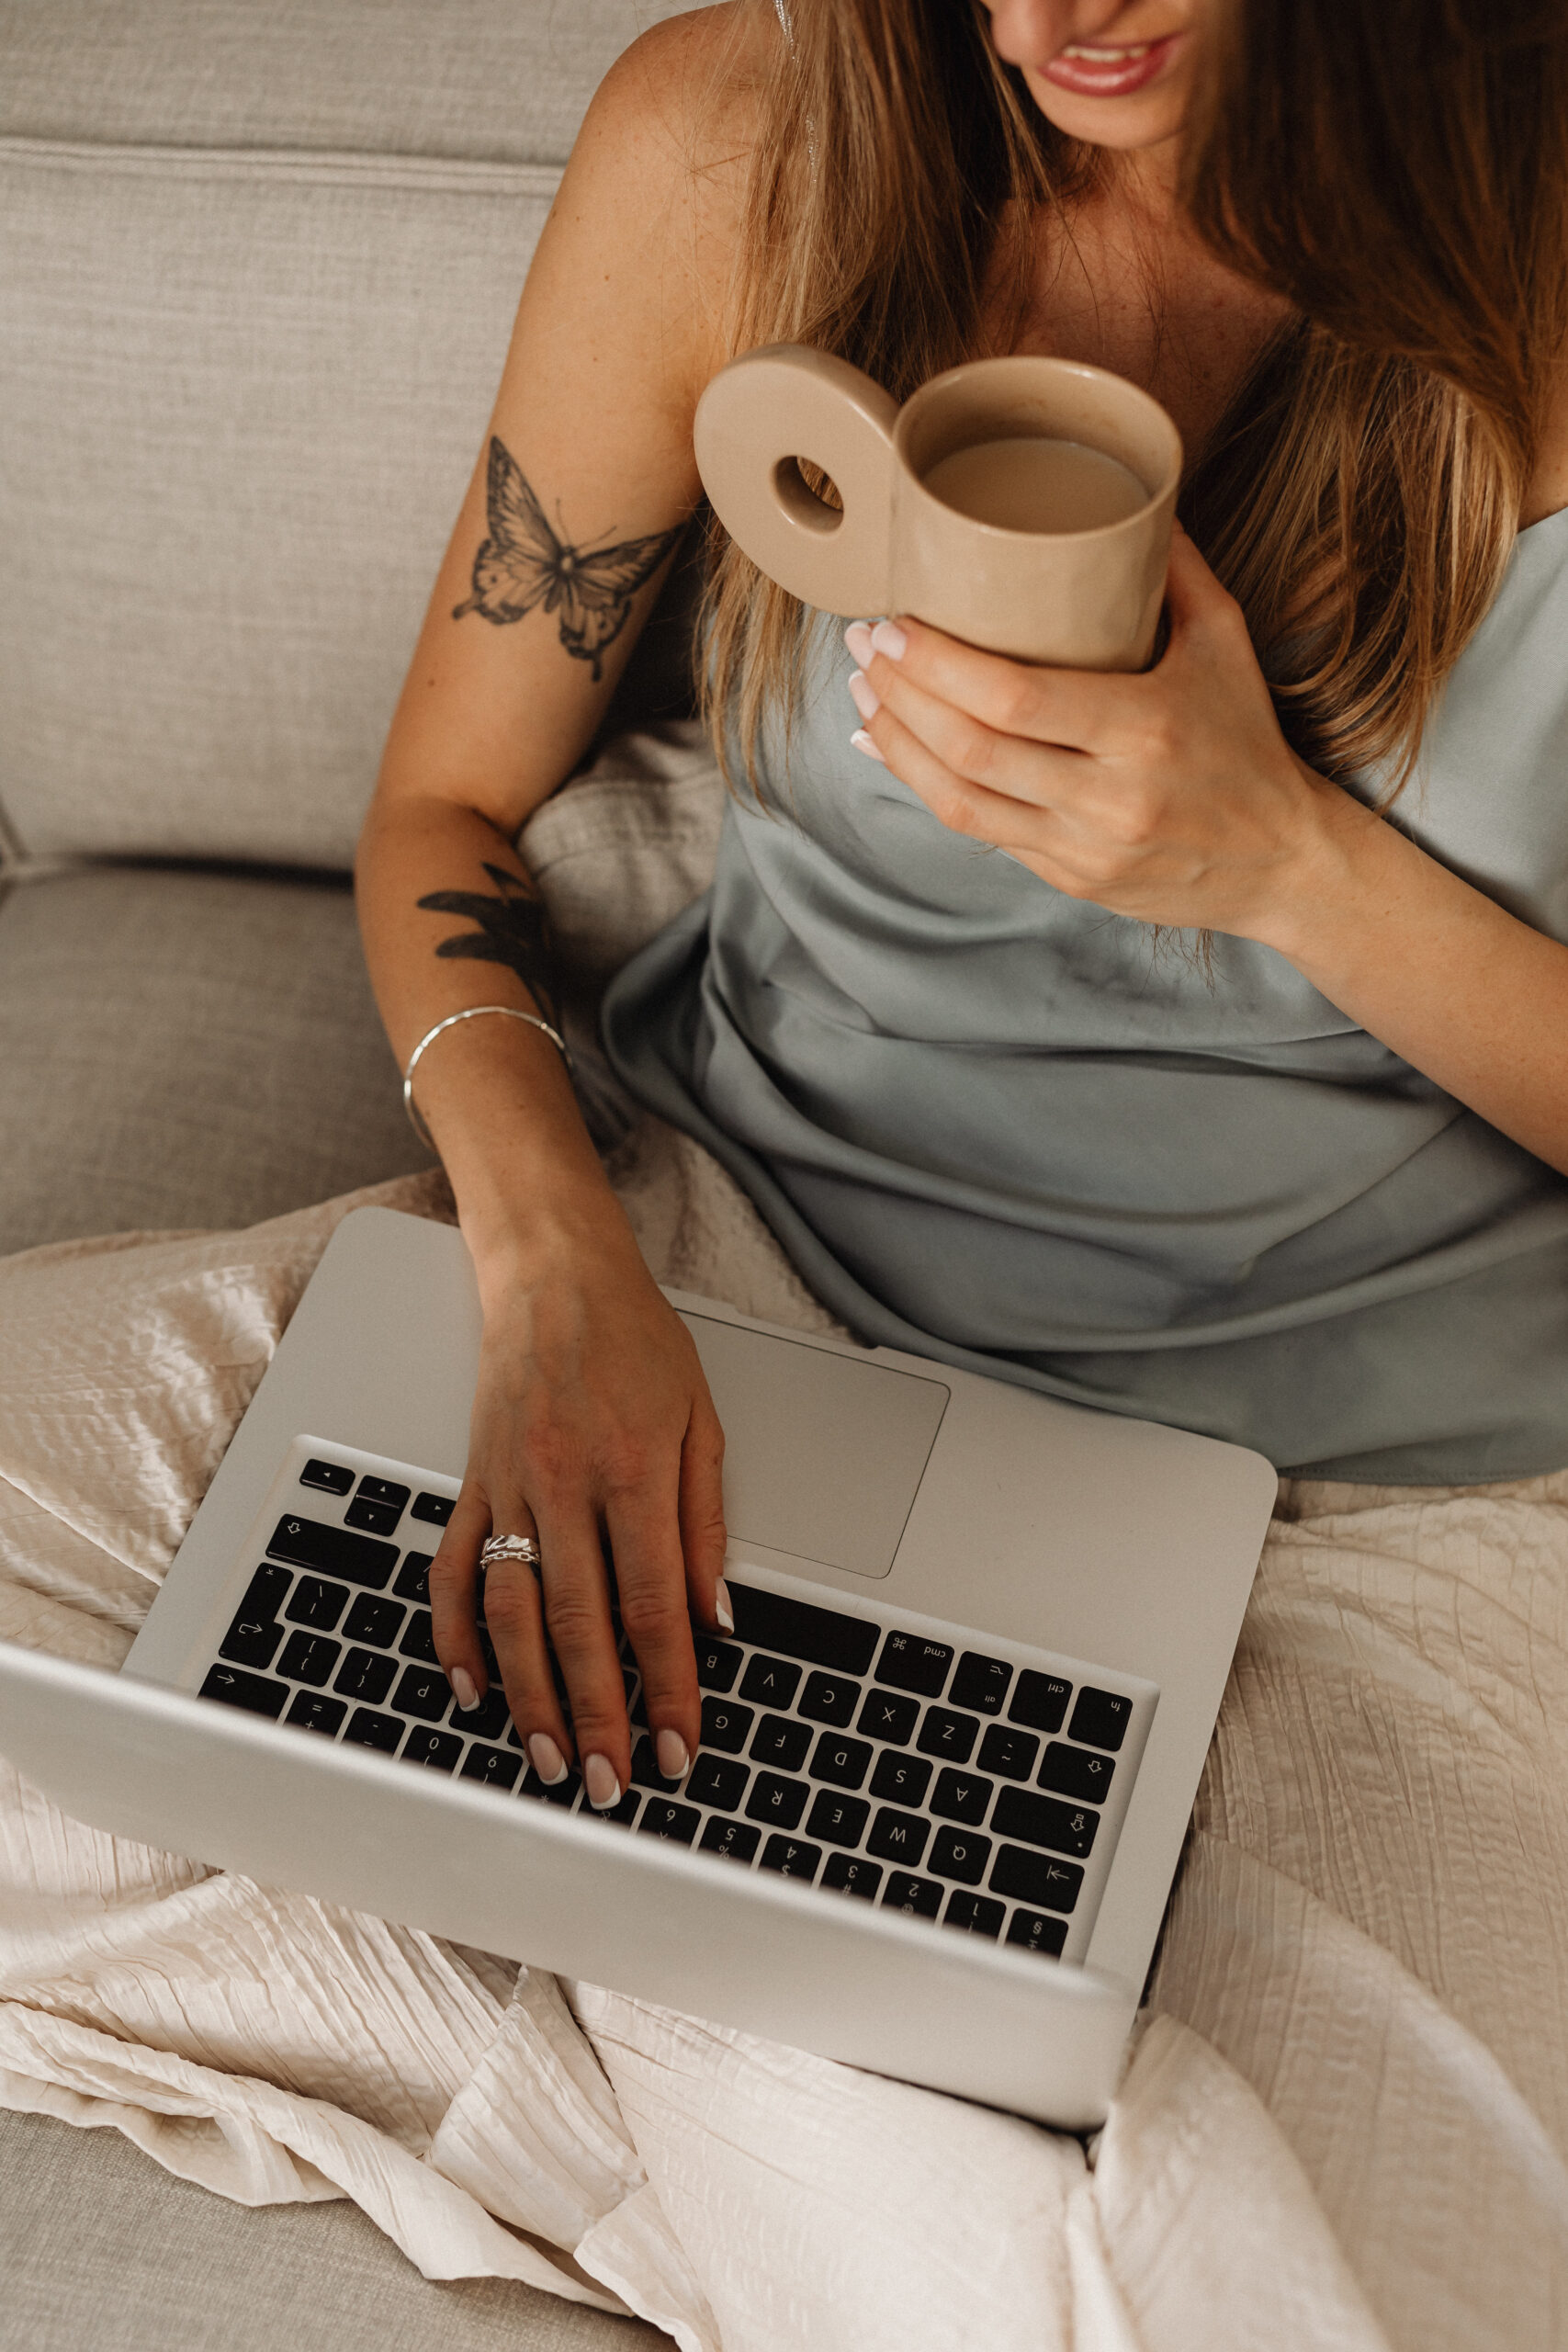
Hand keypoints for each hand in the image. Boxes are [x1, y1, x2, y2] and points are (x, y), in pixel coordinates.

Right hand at [427, 1197, 727, 1811]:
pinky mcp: (471, 1484)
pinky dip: (456, 1636)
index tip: (677, 1744)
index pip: (652, 1606)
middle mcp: (564, 1485)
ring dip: (529, 1697)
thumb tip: (716, 1618)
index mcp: (632, 1471)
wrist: (554, 1274)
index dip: (666, 1686)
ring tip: (550, 1758)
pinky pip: (453, 1572)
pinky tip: (471, 1688)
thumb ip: (708, 1526)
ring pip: (510, 1614)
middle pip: (578, 1625)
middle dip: (598, 1715)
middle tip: (612, 1781)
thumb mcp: (702, 1422)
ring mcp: (508, 1488)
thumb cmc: (636, 1340)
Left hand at [844, 527, 1341, 946]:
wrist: (1281, 861)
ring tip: (862, 692)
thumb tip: (1127, 490)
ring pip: (958, 800)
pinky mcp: (1067, 878)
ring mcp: (1082, 847)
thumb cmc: (1247, 741)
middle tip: (864, 645)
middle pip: (971, 748)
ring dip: (896, 743)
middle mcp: (1109, 798)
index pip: (1013, 698)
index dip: (938, 664)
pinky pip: (977, 830)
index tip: (897, 624)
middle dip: (900, 693)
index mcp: (1145, 729)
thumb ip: (1175, 567)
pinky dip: (924, 785)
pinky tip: (891, 747)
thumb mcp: (1227, 641)